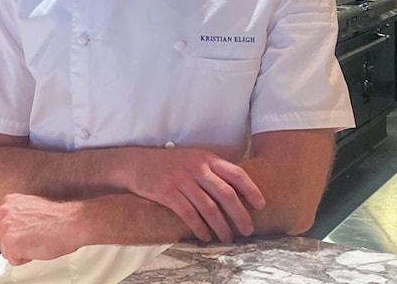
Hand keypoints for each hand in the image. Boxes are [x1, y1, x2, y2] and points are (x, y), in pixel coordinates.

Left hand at [0, 194, 83, 264]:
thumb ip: (19, 216)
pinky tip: (38, 246)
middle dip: (18, 242)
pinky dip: (27, 258)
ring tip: (38, 240)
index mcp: (10, 202)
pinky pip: (15, 260)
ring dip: (23, 250)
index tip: (29, 232)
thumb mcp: (32, 209)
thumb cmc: (59, 217)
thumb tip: (16, 226)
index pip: (4, 227)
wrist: (71, 222)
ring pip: (7, 251)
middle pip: (3, 239)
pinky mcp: (11, 243)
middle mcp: (5, 212)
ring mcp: (7, 227)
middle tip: (35, 237)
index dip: (19, 233)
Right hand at [117, 147, 265, 242]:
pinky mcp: (167, 192)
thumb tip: (235, 189)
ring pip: (209, 207)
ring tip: (227, 237)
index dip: (251, 189)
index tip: (260, 205)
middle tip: (248, 230)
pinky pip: (188, 214)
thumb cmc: (168, 164)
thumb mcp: (192, 159)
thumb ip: (211, 170)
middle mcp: (196, 167)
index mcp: (206, 158)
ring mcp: (181, 179)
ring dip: (221, 226)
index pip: (236, 173)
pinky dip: (199, 227)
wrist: (135, 163)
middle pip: (226, 194)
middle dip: (240, 214)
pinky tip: (205, 236)